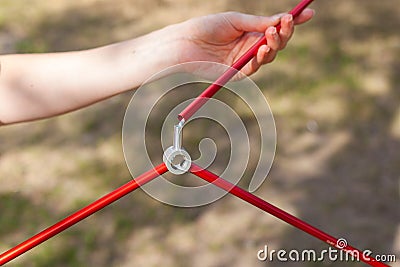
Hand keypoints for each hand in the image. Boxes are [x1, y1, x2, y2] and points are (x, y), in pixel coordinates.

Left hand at [176, 9, 313, 76]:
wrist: (185, 43)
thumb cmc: (207, 28)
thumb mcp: (236, 21)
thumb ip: (258, 23)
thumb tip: (283, 18)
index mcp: (250, 32)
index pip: (275, 28)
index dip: (292, 23)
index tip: (308, 14)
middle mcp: (250, 47)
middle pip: (276, 43)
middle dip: (285, 33)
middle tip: (287, 23)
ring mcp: (244, 61)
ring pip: (268, 56)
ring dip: (274, 44)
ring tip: (273, 33)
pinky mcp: (236, 74)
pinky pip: (253, 67)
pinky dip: (260, 58)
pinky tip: (262, 48)